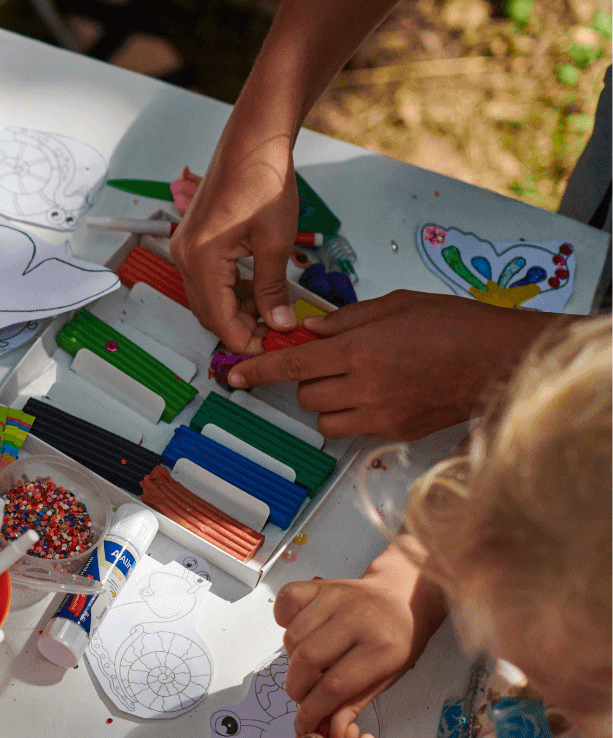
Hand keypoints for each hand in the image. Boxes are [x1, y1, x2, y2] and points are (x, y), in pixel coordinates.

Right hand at [170, 120, 298, 355]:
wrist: (253, 141)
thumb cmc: (262, 179)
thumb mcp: (275, 242)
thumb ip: (273, 290)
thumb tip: (279, 323)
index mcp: (201, 259)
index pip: (218, 319)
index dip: (245, 339)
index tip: (271, 347)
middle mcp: (184, 256)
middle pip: (206, 313)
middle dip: (238, 328)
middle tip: (273, 333)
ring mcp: (185, 247)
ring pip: (205, 298)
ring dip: (234, 310)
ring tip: (270, 310)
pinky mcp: (193, 240)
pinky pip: (205, 279)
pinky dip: (228, 291)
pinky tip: (255, 288)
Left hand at [224, 290, 560, 439]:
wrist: (500, 361)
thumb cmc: (454, 325)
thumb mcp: (396, 305)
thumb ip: (346, 320)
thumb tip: (308, 330)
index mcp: (360, 350)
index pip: (293, 364)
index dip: (259, 371)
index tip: (236, 375)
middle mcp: (364, 387)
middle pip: (305, 394)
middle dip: (308, 379)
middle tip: (333, 362)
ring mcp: (380, 415)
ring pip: (323, 420)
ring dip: (326, 402)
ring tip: (354, 381)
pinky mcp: (395, 432)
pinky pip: (353, 430)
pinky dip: (352, 416)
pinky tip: (377, 395)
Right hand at [277, 553, 445, 737]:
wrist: (404, 596)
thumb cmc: (398, 639)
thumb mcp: (388, 677)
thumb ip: (355, 703)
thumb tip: (330, 732)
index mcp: (382, 648)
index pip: (335, 685)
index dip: (313, 709)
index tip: (304, 721)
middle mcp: (358, 619)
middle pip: (308, 659)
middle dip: (297, 687)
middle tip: (302, 694)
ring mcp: (337, 598)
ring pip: (293, 636)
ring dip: (292, 659)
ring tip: (306, 664)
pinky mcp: (321, 585)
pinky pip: (286, 601)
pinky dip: (283, 620)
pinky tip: (299, 632)